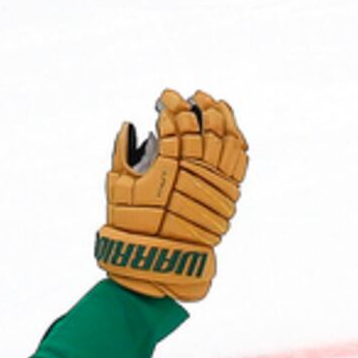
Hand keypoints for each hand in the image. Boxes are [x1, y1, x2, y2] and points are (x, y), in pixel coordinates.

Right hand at [95, 88, 247, 302]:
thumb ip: (122, 152)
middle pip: (206, 125)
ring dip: (223, 118)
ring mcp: (217, 181)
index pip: (176, 121)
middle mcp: (196, 170)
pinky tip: (231, 130)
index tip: (166, 97)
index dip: (171, 104)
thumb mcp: (118, 186)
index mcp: (169, 164)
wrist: (163, 260)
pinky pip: (239, 161)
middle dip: (199, 105)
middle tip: (193, 97)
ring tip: (214, 105)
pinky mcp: (230, 195)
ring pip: (228, 139)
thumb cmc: (134, 225)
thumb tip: (130, 126)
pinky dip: (236, 141)